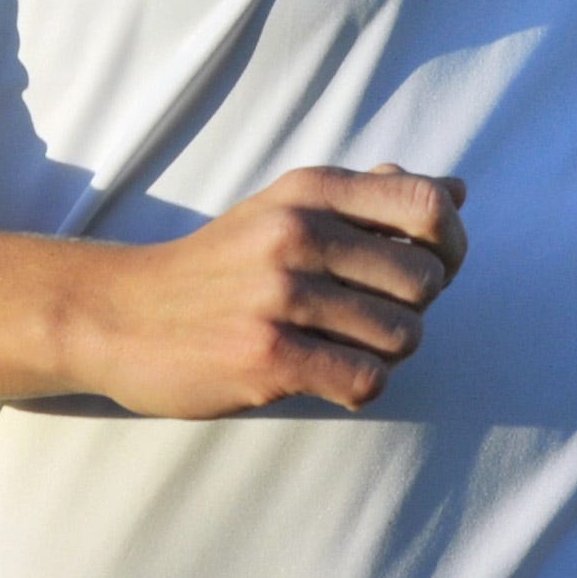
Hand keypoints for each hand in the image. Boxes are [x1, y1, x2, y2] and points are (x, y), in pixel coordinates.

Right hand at [71, 164, 466, 417]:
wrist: (119, 315)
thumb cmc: (218, 266)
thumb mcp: (283, 207)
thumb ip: (369, 196)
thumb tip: (456, 190)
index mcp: (310, 191)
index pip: (429, 206)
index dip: (449, 245)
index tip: (426, 269)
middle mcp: (297, 233)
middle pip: (426, 281)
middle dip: (412, 310)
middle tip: (369, 320)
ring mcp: (281, 295)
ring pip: (404, 336)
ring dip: (384, 354)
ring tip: (342, 348)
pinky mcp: (267, 356)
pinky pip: (366, 381)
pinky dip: (357, 387)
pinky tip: (324, 377)